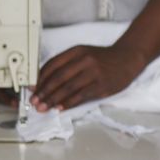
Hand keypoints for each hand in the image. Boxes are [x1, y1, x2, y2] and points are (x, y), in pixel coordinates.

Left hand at [31, 44, 146, 110]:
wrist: (128, 58)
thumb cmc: (101, 59)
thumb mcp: (82, 54)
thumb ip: (65, 65)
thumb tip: (43, 82)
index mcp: (76, 51)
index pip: (52, 65)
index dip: (39, 78)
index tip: (31, 89)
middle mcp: (84, 60)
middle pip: (58, 77)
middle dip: (43, 91)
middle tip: (34, 101)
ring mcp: (94, 73)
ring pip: (68, 88)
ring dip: (53, 100)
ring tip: (43, 107)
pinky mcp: (102, 85)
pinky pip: (81, 96)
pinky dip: (68, 103)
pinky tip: (60, 108)